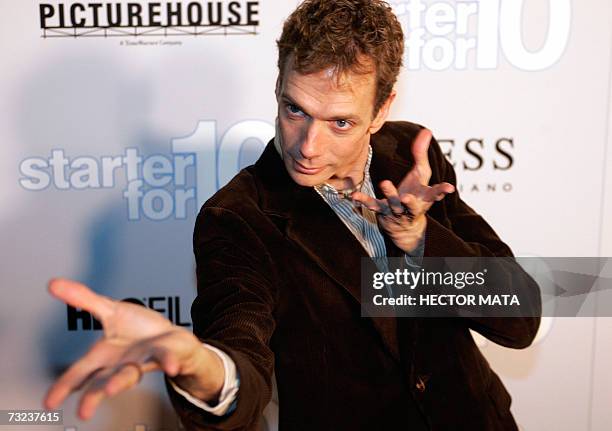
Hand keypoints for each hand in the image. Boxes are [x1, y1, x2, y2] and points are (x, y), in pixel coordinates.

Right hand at [43, 279, 224, 419]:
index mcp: (104, 355)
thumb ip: (83, 299)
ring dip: (121, 382)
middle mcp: (120, 364)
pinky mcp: (164, 354)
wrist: (170, 335)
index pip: (80, 372)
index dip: (64, 386)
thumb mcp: (109, 310)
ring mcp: (142, 361)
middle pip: (102, 382)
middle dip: (92, 396)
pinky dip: (168, 362)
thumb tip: (54, 284)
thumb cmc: (139, 329)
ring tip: (111, 389)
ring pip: (129, 375)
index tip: (49, 403)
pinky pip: (166, 359)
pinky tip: (171, 367)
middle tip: (83, 411)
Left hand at [352, 129, 454, 252]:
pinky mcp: (383, 211)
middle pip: (412, 204)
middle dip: (410, 202)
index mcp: (424, 197)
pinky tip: (355, 195)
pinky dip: (364, 201)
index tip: (449, 188)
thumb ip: (422, 154)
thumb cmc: (414, 194)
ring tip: (385, 182)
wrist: (404, 226)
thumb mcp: (421, 175)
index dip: (442, 191)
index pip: (435, 194)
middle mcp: (412, 206)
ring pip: (393, 204)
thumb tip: (427, 130)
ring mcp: (397, 210)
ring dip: (390, 194)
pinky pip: (373, 206)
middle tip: (407, 197)